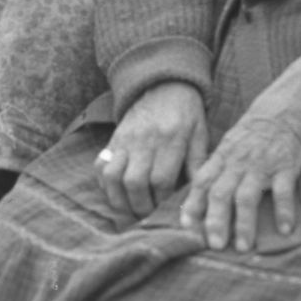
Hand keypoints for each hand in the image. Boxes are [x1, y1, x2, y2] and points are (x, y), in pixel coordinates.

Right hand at [95, 81, 206, 218]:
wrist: (164, 85)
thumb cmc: (187, 114)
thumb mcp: (200, 135)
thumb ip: (198, 164)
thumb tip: (196, 196)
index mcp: (171, 138)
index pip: (161, 179)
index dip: (162, 200)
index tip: (167, 210)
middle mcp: (144, 139)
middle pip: (135, 181)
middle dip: (141, 205)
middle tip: (149, 215)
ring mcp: (124, 139)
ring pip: (113, 176)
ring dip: (120, 200)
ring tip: (131, 209)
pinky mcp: (113, 140)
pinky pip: (100, 166)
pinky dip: (104, 185)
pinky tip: (117, 194)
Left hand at [180, 51, 300, 250]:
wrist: (291, 101)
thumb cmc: (261, 124)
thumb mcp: (234, 140)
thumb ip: (221, 164)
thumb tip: (206, 190)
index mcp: (224, 155)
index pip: (202, 182)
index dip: (192, 205)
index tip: (186, 227)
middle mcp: (239, 161)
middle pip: (220, 194)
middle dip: (215, 222)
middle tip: (213, 246)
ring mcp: (263, 163)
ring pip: (247, 197)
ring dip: (244, 224)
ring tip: (244, 247)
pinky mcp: (287, 164)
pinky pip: (283, 191)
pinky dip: (283, 211)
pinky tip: (285, 229)